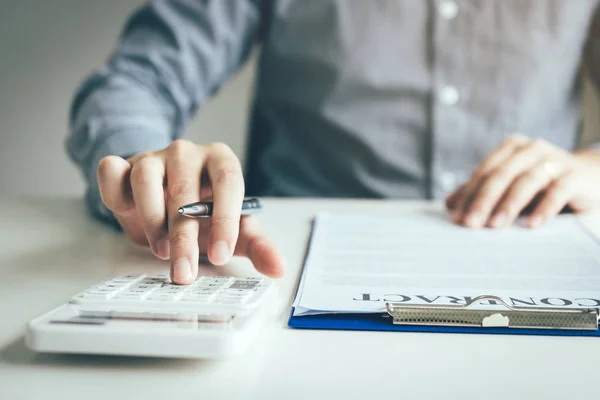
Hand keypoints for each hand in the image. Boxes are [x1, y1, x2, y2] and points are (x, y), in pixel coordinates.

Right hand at [96, 140, 284, 283]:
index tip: (221, 255)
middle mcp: (187, 153)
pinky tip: (124, 212)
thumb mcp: (234, 229)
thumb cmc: (203, 212)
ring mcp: (152, 156)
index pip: (229, 183)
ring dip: (151, 219)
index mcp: (221, 161)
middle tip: (184, 271)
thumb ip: (257, 245)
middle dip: (184, 236)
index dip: (225, 219)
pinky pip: (112, 170)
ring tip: (160, 251)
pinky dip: (113, 190)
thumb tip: (279, 268)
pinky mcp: (123, 164)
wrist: (166, 198)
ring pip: (147, 178)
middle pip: (185, 189)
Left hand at [446, 134, 599, 228]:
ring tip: (496, 226)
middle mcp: (531, 149)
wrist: (589, 178)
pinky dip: (545, 208)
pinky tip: (533, 226)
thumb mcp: (510, 186)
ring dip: (509, 205)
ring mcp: (555, 159)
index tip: (456, 218)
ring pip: (527, 181)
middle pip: (501, 175)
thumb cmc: (542, 184)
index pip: (484, 172)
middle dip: (483, 201)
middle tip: (471, 224)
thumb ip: (482, 191)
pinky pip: (558, 190)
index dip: (468, 195)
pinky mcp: (576, 174)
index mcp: (511, 148)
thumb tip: (448, 204)